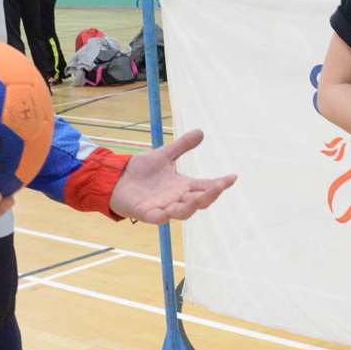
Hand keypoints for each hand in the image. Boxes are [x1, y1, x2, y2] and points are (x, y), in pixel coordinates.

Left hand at [109, 128, 235, 222]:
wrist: (117, 179)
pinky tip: (169, 211)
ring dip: (191, 206)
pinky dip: (164, 216)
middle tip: (218, 186)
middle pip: (199, 201)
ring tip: (197, 198)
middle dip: (210, 195)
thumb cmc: (142, 170)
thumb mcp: (164, 155)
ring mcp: (163, 207)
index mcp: (183, 186)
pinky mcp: (147, 213)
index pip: (206, 187)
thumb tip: (201, 131)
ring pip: (183, 212)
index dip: (220, 184)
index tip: (233, 177)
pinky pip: (158, 217)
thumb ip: (182, 146)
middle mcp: (177, 199)